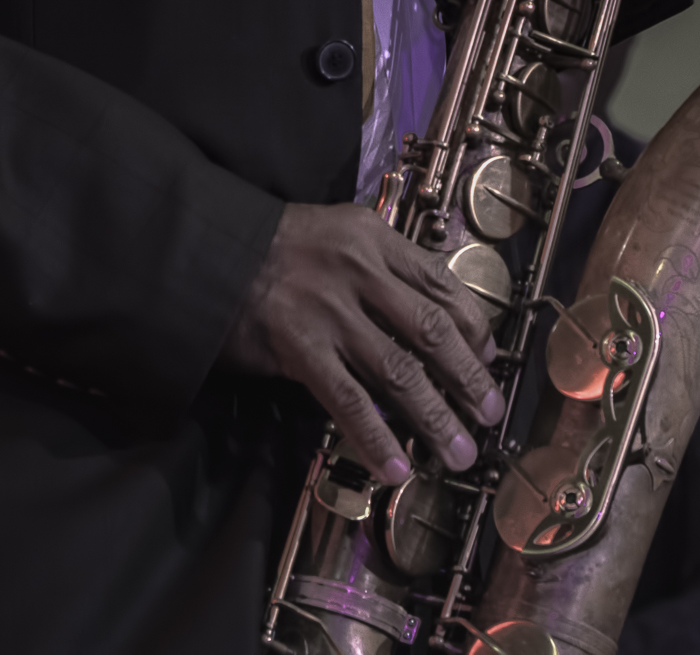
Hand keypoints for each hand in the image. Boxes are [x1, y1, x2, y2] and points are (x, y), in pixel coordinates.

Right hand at [221, 202, 503, 482]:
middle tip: (491, 414)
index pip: (441, 283)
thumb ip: (382, 269)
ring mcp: (330, 311)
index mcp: (376, 239)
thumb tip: (431, 319)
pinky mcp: (298, 348)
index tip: (490, 357)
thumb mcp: (339, 235)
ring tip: (458, 452)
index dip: (473, 325)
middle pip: (431, 329)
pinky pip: (347, 399)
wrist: (209, 251)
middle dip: (468, 377)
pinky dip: (375, 436)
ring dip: (434, 417)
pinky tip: (395, 466)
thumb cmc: (277, 247)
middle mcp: (360, 271)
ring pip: (398, 370)